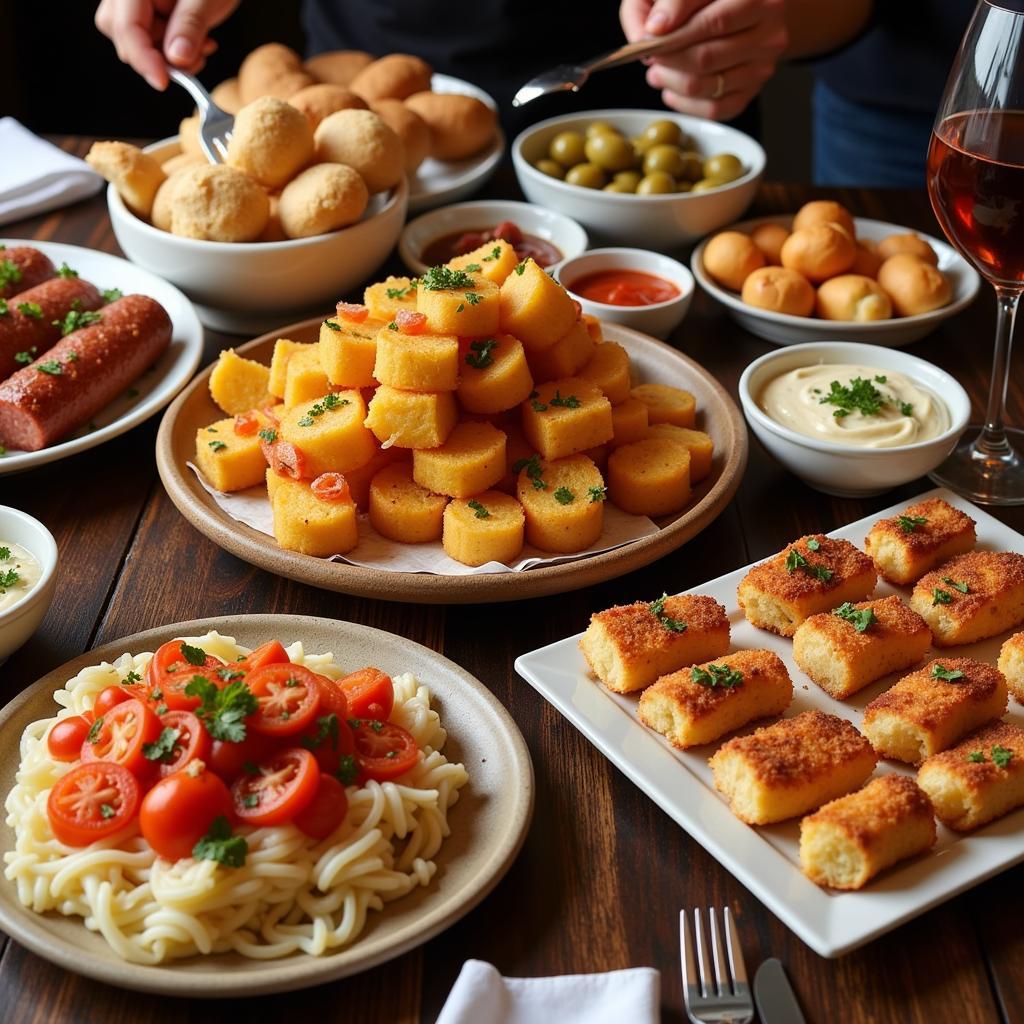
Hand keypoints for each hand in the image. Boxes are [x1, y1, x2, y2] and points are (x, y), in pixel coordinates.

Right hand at [95, 0, 238, 89]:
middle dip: (159, 57)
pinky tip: (198, 41)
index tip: (163, 82)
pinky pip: (152, 39)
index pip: (127, 26)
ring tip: (203, 45)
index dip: (143, 59)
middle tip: (194, 59)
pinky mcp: (149, 11)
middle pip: (125, 36)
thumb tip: (176, 59)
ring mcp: (137, 2)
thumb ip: (190, 25)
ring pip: (138, 42)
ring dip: (170, 56)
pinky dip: (175, 49)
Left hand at [620, 0, 787, 120]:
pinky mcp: (752, 91)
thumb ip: (667, 0)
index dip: (676, 33)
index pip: (714, 22)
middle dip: (668, 60)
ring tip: (657, 69)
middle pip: (706, 58)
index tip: (649, 36)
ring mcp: (763, 64)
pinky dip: (683, 103)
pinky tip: (671, 89)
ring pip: (705, 86)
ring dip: (670, 82)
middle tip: (649, 54)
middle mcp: (768, 30)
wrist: (743, 9)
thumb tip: (653, 30)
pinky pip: (712, 109)